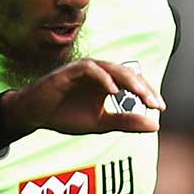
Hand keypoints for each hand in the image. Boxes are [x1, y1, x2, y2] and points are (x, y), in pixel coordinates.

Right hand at [1, 58, 163, 136]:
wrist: (33, 115)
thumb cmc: (64, 116)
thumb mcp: (100, 123)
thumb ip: (126, 122)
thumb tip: (156, 125)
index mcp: (107, 82)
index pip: (133, 83)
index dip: (148, 93)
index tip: (160, 109)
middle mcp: (98, 73)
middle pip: (127, 73)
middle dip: (143, 88)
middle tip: (154, 103)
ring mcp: (83, 70)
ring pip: (112, 68)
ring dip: (128, 81)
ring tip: (140, 95)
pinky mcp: (69, 71)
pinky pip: (90, 69)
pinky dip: (103, 78)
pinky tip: (114, 91)